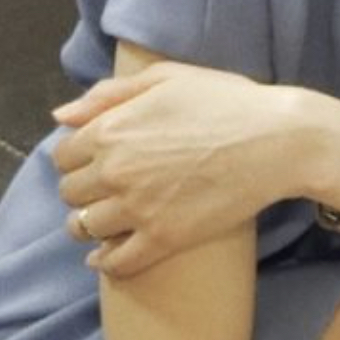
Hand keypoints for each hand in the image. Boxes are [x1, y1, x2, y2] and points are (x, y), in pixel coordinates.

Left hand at [53, 62, 310, 277]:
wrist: (278, 141)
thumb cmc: (227, 101)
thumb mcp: (167, 78)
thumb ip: (109, 94)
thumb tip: (61, 115)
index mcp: (111, 129)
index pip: (63, 155)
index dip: (76, 158)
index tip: (93, 162)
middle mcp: (115, 171)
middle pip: (70, 193)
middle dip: (82, 190)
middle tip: (104, 189)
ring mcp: (138, 209)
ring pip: (85, 228)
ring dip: (88, 226)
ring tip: (106, 222)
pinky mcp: (165, 239)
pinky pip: (117, 262)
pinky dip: (106, 262)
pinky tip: (108, 257)